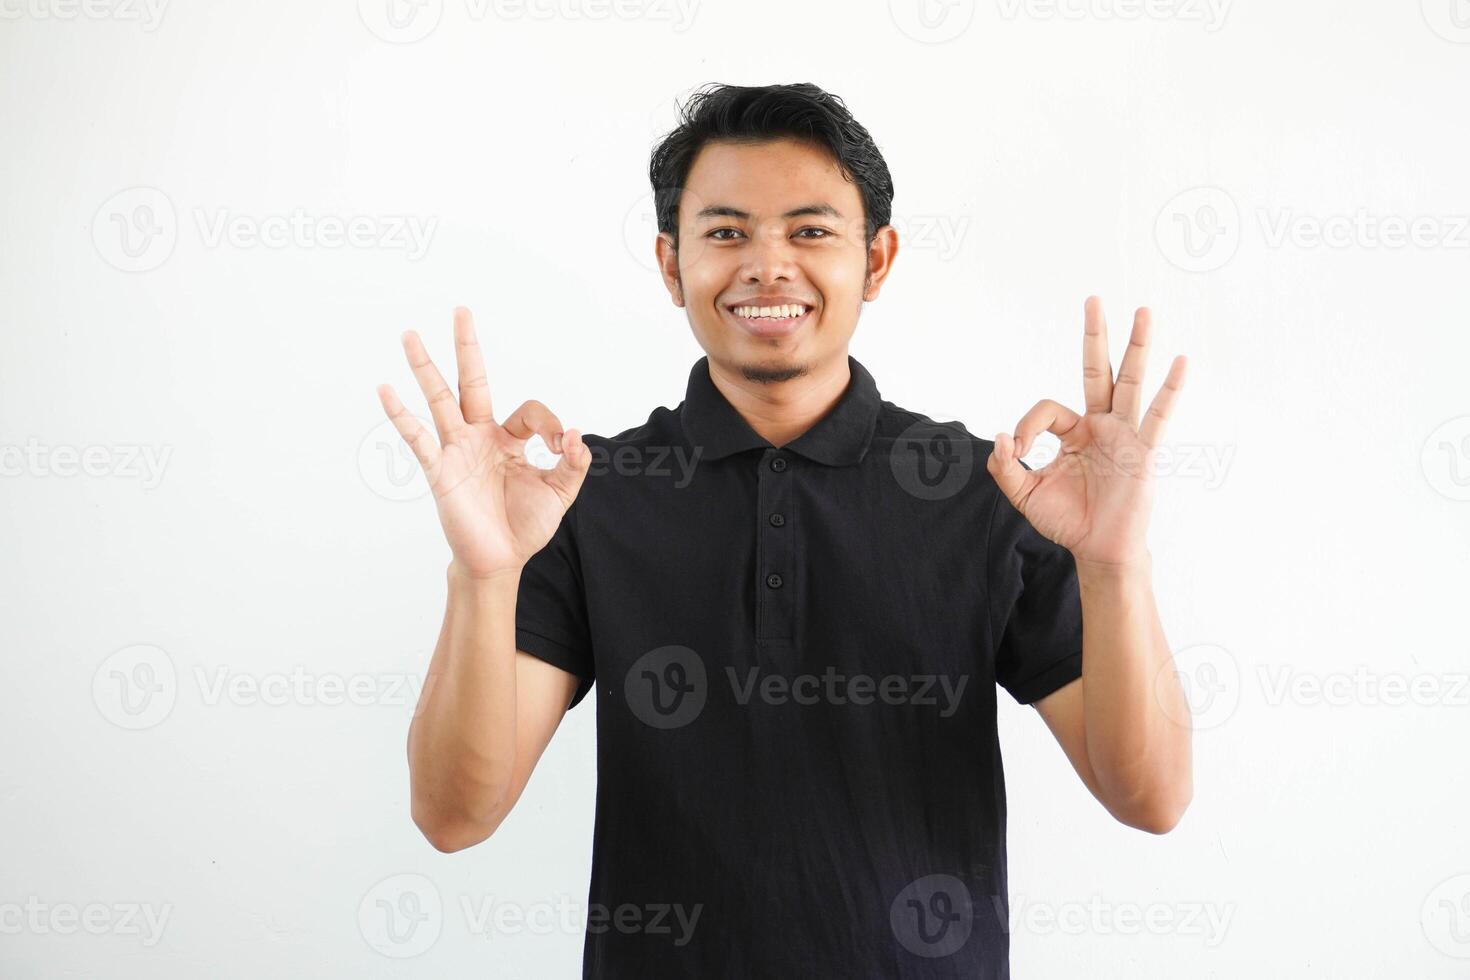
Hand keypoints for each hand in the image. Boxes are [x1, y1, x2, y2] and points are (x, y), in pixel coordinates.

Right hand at [376, 307, 590, 577]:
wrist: (500, 560)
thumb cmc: (525, 526)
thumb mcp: (560, 492)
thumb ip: (573, 462)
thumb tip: (574, 431)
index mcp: (509, 440)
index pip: (530, 411)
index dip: (549, 424)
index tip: (560, 447)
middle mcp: (480, 437)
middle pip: (472, 382)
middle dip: (467, 347)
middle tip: (461, 310)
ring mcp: (457, 449)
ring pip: (440, 399)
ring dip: (425, 367)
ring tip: (409, 334)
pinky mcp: (439, 469)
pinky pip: (418, 438)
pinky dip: (401, 415)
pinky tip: (385, 389)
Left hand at [986, 296, 1186, 566]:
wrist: (1097, 550)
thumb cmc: (1067, 520)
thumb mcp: (1024, 493)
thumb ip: (1006, 466)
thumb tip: (1003, 437)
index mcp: (1075, 431)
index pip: (1048, 407)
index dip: (1028, 424)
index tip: (1019, 449)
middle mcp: (1102, 425)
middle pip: (1098, 371)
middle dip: (1095, 336)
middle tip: (1092, 299)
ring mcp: (1125, 435)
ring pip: (1131, 382)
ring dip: (1138, 347)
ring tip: (1145, 310)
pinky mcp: (1143, 451)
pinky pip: (1157, 416)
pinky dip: (1171, 390)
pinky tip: (1182, 361)